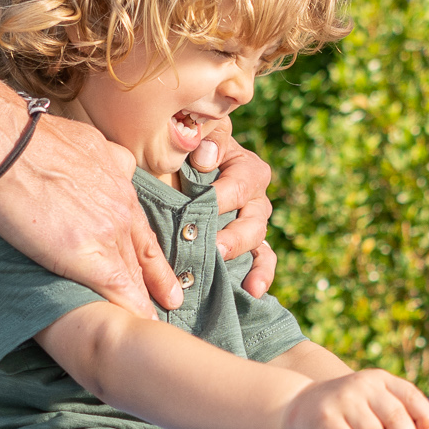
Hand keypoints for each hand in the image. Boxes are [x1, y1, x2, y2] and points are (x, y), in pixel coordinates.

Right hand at [0, 113, 179, 315]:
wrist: (2, 145)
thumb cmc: (19, 137)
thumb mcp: (72, 134)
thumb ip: (90, 154)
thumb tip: (87, 159)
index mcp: (115, 171)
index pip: (133, 214)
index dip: (141, 239)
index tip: (147, 255)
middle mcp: (121, 200)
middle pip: (143, 246)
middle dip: (157, 273)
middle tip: (172, 296)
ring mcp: (110, 229)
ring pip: (136, 270)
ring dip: (147, 295)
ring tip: (156, 319)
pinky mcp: (92, 256)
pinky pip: (122, 289)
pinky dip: (134, 309)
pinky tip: (142, 324)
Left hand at [194, 119, 276, 298]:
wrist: (165, 170)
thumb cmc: (178, 154)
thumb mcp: (192, 138)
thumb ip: (205, 142)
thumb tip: (206, 158)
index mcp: (243, 165)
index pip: (241, 181)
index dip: (222, 196)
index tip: (200, 206)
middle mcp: (253, 194)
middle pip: (254, 215)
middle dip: (234, 234)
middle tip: (216, 247)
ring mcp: (251, 221)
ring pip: (258, 238)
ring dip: (242, 253)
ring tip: (228, 267)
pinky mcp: (249, 244)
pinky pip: (263, 260)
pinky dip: (261, 275)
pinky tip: (252, 290)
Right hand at [283, 370, 428, 428]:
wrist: (300, 404)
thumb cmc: (344, 409)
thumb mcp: (371, 397)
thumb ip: (394, 409)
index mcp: (381, 380)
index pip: (413, 397)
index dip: (425, 421)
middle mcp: (363, 386)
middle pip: (397, 419)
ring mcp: (343, 401)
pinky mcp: (325, 420)